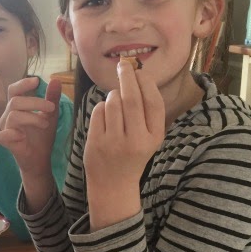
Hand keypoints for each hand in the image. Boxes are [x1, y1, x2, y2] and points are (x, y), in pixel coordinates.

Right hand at [0, 77, 61, 212]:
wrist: (40, 158)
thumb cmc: (42, 137)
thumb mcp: (51, 115)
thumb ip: (52, 98)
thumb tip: (55, 79)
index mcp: (17, 107)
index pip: (14, 90)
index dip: (23, 84)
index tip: (37, 81)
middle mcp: (8, 115)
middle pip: (15, 101)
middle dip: (35, 102)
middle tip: (51, 108)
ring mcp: (5, 128)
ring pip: (13, 114)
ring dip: (32, 117)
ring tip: (46, 124)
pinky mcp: (5, 140)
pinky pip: (5, 133)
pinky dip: (16, 132)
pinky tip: (26, 136)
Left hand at [84, 59, 164, 229]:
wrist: (113, 186)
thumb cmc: (132, 156)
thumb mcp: (149, 139)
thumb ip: (146, 113)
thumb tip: (138, 75)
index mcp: (154, 137)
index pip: (153, 102)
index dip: (146, 83)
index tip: (139, 72)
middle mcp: (136, 140)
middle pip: (131, 98)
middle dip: (126, 77)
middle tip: (122, 65)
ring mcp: (115, 142)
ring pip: (112, 102)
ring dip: (112, 95)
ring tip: (114, 101)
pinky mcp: (96, 143)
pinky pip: (98, 112)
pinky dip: (101, 108)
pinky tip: (105, 116)